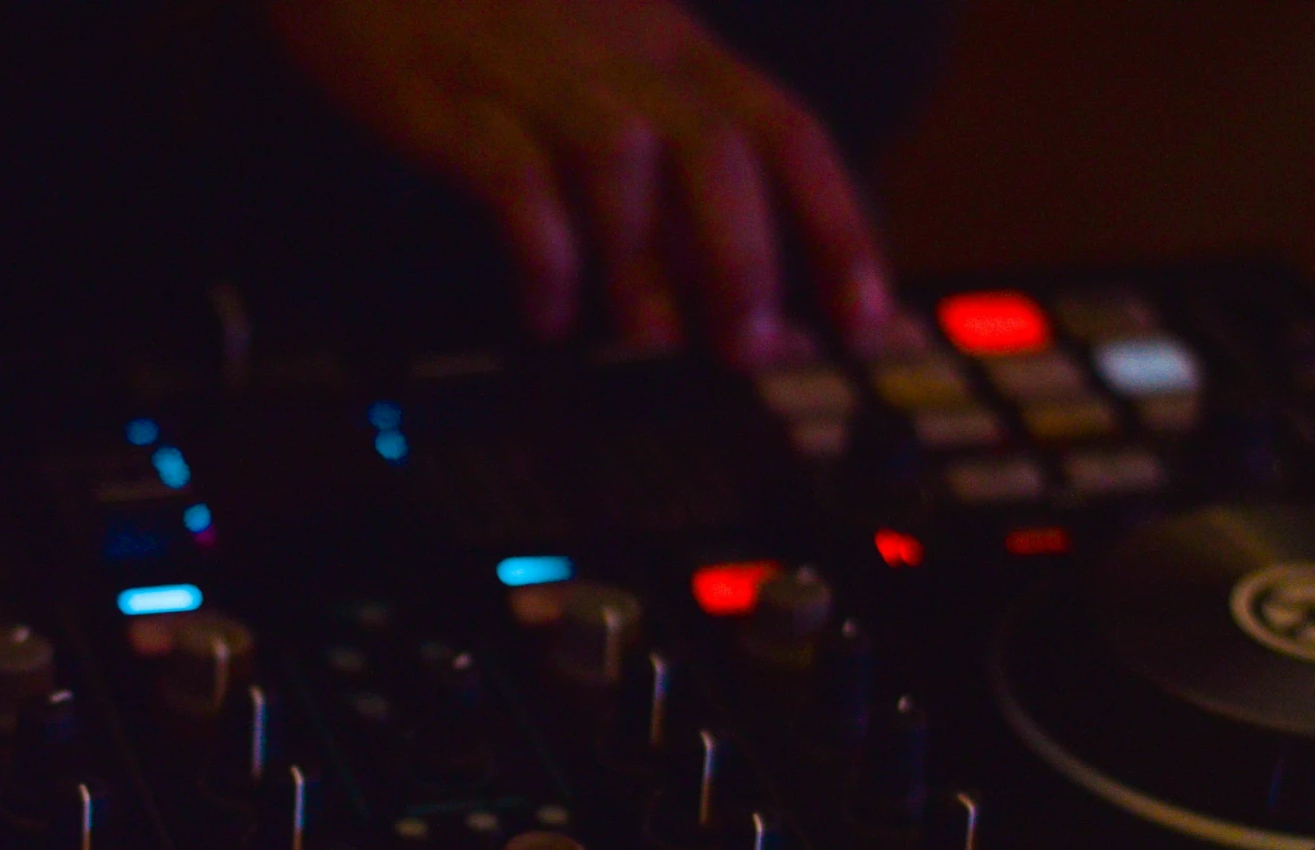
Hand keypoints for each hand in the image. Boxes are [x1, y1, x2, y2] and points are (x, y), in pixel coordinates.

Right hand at [270, 0, 894, 364]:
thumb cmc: (482, 8)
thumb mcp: (596, 46)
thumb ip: (658, 140)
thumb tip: (720, 275)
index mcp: (670, 43)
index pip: (784, 129)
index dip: (837, 224)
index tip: (867, 317)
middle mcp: (620, 54)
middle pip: (717, 147)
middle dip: (747, 256)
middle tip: (753, 351)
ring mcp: (535, 74)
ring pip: (623, 160)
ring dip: (648, 258)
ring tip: (654, 344)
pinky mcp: (447, 97)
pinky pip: (509, 173)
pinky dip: (539, 247)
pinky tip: (546, 311)